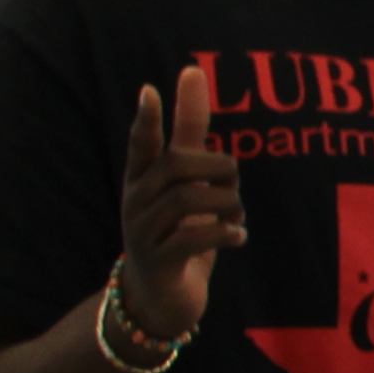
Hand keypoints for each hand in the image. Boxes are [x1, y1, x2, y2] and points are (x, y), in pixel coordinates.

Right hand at [114, 57, 243, 338]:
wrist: (161, 298)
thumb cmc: (178, 230)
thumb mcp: (187, 180)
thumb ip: (191, 133)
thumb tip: (193, 73)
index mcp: (143, 180)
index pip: (142, 144)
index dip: (147, 120)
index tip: (150, 90)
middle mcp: (135, 202)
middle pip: (175, 166)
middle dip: (218, 167)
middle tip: (233, 184)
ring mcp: (142, 233)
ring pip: (188, 201)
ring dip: (227, 204)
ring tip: (236, 218)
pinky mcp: (158, 263)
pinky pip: (192, 238)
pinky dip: (225, 234)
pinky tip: (238, 237)